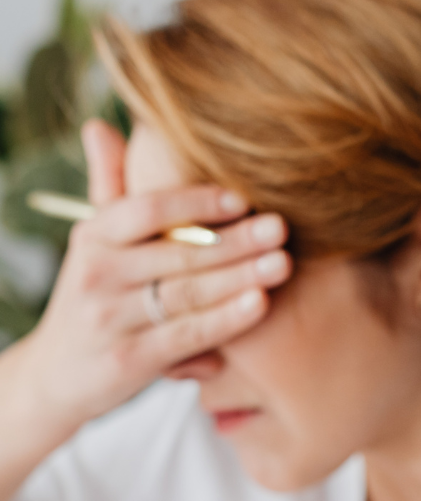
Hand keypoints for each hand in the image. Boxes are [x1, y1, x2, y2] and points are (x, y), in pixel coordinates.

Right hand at [20, 119, 291, 438]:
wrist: (57, 375)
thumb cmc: (96, 299)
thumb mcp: (94, 246)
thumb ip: (109, 190)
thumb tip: (100, 125)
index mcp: (93, 237)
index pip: (143, 210)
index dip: (193, 202)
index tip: (241, 197)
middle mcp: (97, 274)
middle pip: (177, 252)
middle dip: (234, 240)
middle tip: (281, 227)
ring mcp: (112, 319)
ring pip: (187, 293)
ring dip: (240, 277)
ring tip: (282, 263)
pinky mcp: (130, 360)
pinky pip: (188, 334)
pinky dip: (227, 320)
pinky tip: (261, 304)